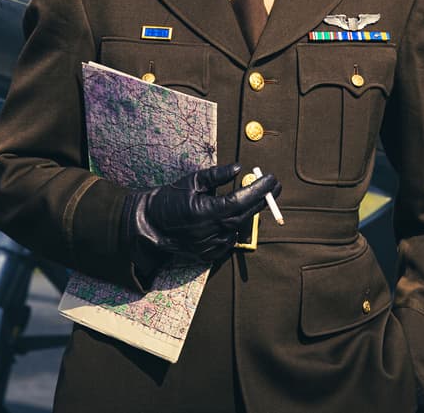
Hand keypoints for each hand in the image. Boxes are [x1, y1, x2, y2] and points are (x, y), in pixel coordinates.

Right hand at [125, 163, 280, 262]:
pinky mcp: (208, 255)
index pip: (241, 200)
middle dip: (262, 199)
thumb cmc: (168, 200)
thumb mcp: (191, 181)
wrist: (148, 227)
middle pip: (245, 215)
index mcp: (206, 211)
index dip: (259, 190)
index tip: (272, 179)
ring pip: (238, 228)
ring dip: (248, 212)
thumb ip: (216, 176)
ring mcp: (210, 246)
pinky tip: (233, 216)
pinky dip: (234, 227)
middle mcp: (211, 231)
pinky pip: (229, 240)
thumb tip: (238, 168)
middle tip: (274, 187)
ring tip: (255, 197)